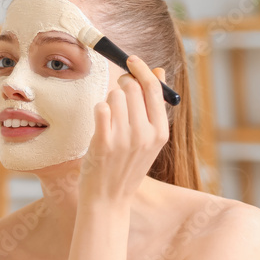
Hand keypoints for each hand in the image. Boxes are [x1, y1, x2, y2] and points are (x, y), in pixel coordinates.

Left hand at [80, 57, 169, 204]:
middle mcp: (145, 135)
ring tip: (109, 119)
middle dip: (121, 83)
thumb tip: (158, 71)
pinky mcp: (104, 143)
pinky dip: (98, 110)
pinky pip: (100, 108)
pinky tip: (100, 123)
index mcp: (161, 133)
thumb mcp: (149, 140)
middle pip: (133, 88)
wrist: (109, 200)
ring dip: (108, 101)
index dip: (141, 69)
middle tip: (115, 92)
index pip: (154, 88)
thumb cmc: (126, 167)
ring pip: (114, 96)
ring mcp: (125, 139)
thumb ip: (153, 107)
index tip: (131, 59)